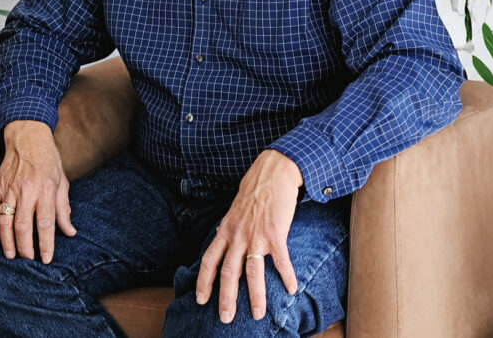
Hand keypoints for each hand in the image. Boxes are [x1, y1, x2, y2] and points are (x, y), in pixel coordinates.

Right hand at [0, 120, 75, 263]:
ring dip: (7, 240)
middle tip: (28, 260)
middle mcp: (26, 190)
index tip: (46, 259)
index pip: (45, 222)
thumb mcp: (62, 182)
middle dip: (25, 247)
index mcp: (45, 189)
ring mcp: (9, 188)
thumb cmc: (47, 160)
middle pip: (23, 225)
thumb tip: (69, 231)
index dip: (46, 244)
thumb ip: (63, 208)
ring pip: (5, 220)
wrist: (27, 137)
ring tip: (11, 255)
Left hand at [195, 150, 302, 323]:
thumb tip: (220, 241)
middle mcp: (237, 236)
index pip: (209, 261)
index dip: (203, 282)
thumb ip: (228, 230)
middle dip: (226, 298)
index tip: (200, 300)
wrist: (271, 174)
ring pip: (252, 272)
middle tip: (225, 318)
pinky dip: (287, 277)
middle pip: (228, 272)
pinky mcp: (275, 233)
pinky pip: (281, 260)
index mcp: (225, 232)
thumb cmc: (252, 194)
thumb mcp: (233, 212)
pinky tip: (292, 290)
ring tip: (258, 315)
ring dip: (255, 296)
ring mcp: (256, 235)